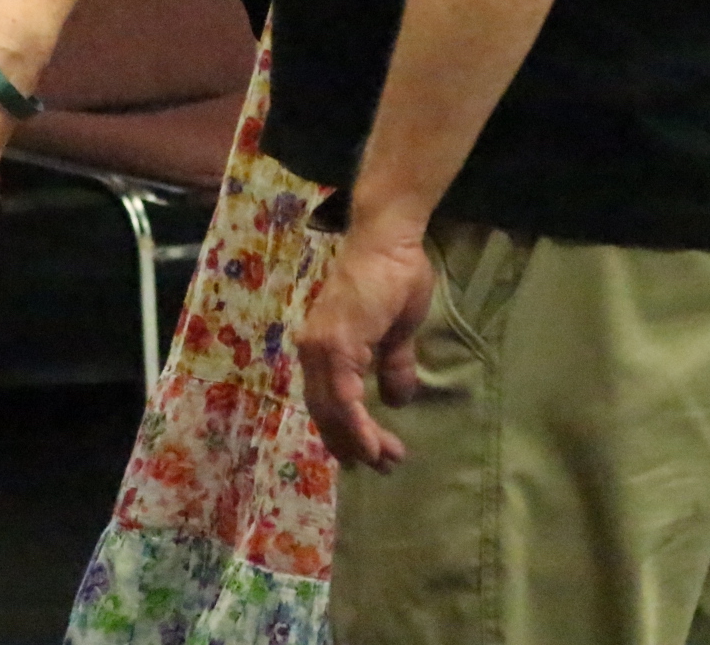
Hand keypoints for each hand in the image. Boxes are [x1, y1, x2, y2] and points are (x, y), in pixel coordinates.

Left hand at [298, 221, 433, 471]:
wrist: (389, 242)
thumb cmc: (393, 279)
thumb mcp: (396, 333)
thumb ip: (392, 364)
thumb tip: (396, 399)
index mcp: (323, 348)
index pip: (329, 402)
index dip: (348, 431)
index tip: (374, 456)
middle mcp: (314, 350)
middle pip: (326, 412)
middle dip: (353, 444)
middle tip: (382, 467)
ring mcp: (321, 347)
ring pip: (333, 410)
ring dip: (358, 441)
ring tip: (385, 461)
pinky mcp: (336, 344)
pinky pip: (343, 396)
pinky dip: (356, 425)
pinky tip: (372, 445)